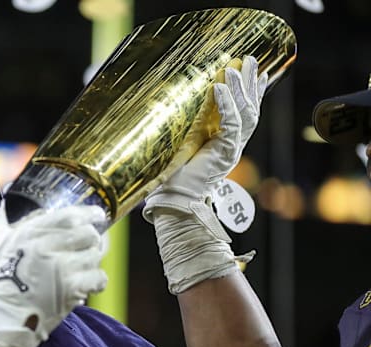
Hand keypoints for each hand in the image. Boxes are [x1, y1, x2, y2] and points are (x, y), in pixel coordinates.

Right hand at [0, 204, 106, 346]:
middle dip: (90, 240)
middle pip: (88, 234)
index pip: (71, 216)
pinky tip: (85, 284)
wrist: (2, 318)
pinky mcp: (72, 289)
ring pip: (95, 255)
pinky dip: (95, 281)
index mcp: (32, 232)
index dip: (89, 214)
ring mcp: (62, 268)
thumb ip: (8, 220)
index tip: (96, 215)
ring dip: (90, 261)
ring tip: (79, 268)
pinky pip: (99, 277)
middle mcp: (48, 247)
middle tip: (86, 246)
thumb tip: (10, 200)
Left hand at [142, 55, 265, 293]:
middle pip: (250, 109)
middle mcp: (231, 146)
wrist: (174, 204)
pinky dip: (227, 105)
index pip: (244, 114)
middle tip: (253, 60)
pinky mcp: (223, 154)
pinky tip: (219, 88)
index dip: (250, 92)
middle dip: (251, 83)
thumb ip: (185, 131)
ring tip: (237, 68)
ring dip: (241, 89)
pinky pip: (232, 125)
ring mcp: (230, 150)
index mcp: (223, 144)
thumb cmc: (172, 180)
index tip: (257, 72)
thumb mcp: (180, 148)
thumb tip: (171, 108)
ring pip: (246, 114)